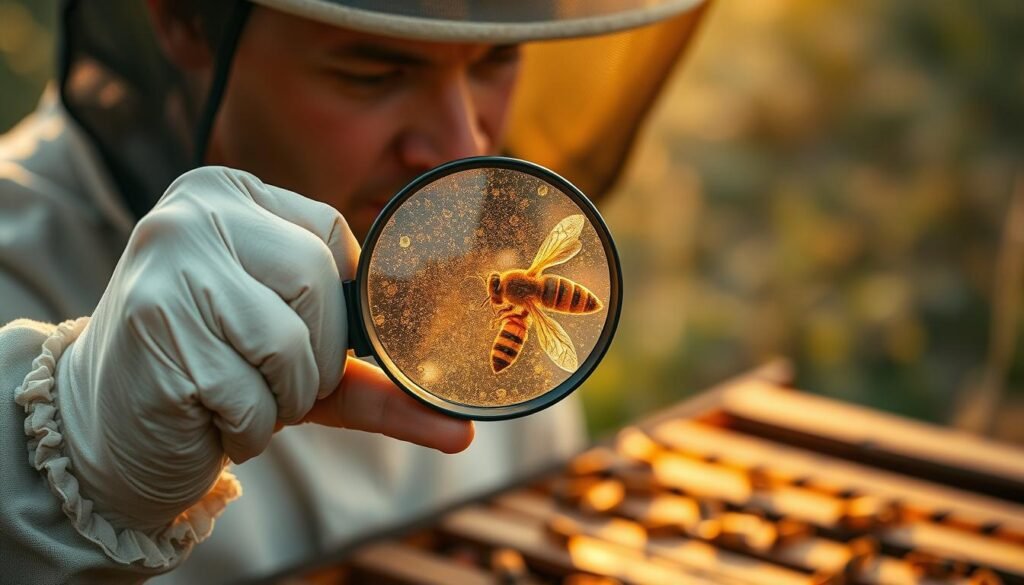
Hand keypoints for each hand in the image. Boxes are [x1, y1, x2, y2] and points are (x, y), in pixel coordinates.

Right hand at [58, 167, 472, 531]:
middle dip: (316, 357)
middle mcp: (192, 214)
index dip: (342, 302)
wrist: (110, 422)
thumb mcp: (303, 361)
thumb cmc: (219, 373)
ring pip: (289, 342)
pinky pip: (249, 394)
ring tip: (238, 395)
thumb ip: (380, 382)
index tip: (319, 337)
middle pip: (315, 281)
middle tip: (279, 380)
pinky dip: (247, 427)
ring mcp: (167, 266)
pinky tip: (206, 414)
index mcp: (228, 194)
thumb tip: (462, 432)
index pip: (330, 233)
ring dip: (281, 397)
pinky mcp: (152, 329)